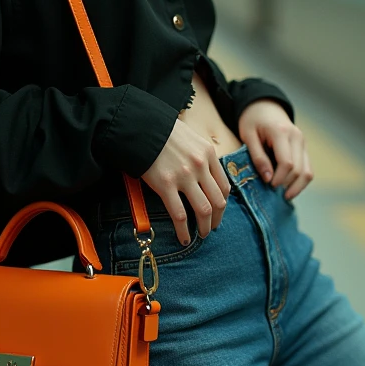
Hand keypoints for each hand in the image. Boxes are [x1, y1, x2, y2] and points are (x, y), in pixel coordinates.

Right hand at [140, 119, 230, 244]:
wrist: (140, 126)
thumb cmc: (163, 131)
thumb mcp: (190, 138)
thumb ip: (199, 155)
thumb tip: (203, 174)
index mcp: (208, 153)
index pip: (224, 185)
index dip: (223, 203)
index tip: (218, 211)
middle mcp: (200, 166)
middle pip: (218, 201)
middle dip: (217, 218)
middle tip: (213, 227)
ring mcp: (184, 176)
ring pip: (204, 210)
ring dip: (205, 227)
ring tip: (201, 235)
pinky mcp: (166, 185)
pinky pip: (180, 215)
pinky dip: (184, 231)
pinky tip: (183, 239)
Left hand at [238, 99, 312, 200]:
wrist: (264, 106)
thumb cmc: (252, 120)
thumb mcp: (248, 135)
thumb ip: (257, 156)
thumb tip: (268, 178)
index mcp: (282, 132)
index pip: (287, 162)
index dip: (279, 178)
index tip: (268, 185)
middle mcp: (297, 137)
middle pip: (299, 169)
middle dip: (287, 184)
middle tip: (273, 192)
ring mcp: (303, 142)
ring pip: (307, 172)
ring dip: (297, 186)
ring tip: (284, 196)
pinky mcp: (304, 148)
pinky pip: (308, 169)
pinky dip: (301, 181)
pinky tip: (290, 189)